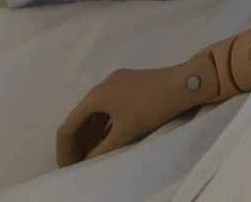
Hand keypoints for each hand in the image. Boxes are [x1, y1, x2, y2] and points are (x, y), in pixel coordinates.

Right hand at [55, 64, 202, 167]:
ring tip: (90, 155)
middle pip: (80, 117)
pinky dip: (104, 124)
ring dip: (90, 134)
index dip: (64, 150)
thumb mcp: (126, 133)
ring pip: (95, 111)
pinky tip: (107, 139)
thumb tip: (87, 161)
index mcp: (96, 96)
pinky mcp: (130, 82)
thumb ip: (103, 150)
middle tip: (76, 165)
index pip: (68, 126)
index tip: (66, 169)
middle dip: (76, 143)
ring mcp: (117, 81)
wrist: (186, 82)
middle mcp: (102, 85)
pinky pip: (109, 106)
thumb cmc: (153, 107)